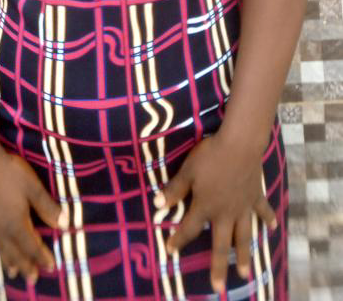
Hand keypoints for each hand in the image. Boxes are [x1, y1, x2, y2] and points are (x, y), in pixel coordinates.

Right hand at [0, 145, 67, 285]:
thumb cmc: (10, 172)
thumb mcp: (33, 187)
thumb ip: (47, 207)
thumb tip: (63, 224)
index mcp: (16, 223)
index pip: (31, 246)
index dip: (42, 257)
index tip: (51, 267)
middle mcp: (1, 228)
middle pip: (15, 252)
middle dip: (25, 266)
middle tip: (33, 279)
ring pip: (1, 248)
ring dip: (9, 261)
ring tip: (12, 272)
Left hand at [153, 134, 276, 294]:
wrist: (240, 145)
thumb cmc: (210, 156)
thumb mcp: (188, 171)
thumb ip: (175, 189)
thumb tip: (158, 204)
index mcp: (205, 207)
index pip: (189, 228)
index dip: (178, 240)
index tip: (169, 250)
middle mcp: (225, 213)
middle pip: (221, 244)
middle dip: (218, 266)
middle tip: (218, 288)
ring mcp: (243, 207)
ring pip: (243, 236)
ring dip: (244, 255)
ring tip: (245, 274)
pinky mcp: (256, 196)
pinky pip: (262, 210)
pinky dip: (268, 219)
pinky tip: (272, 228)